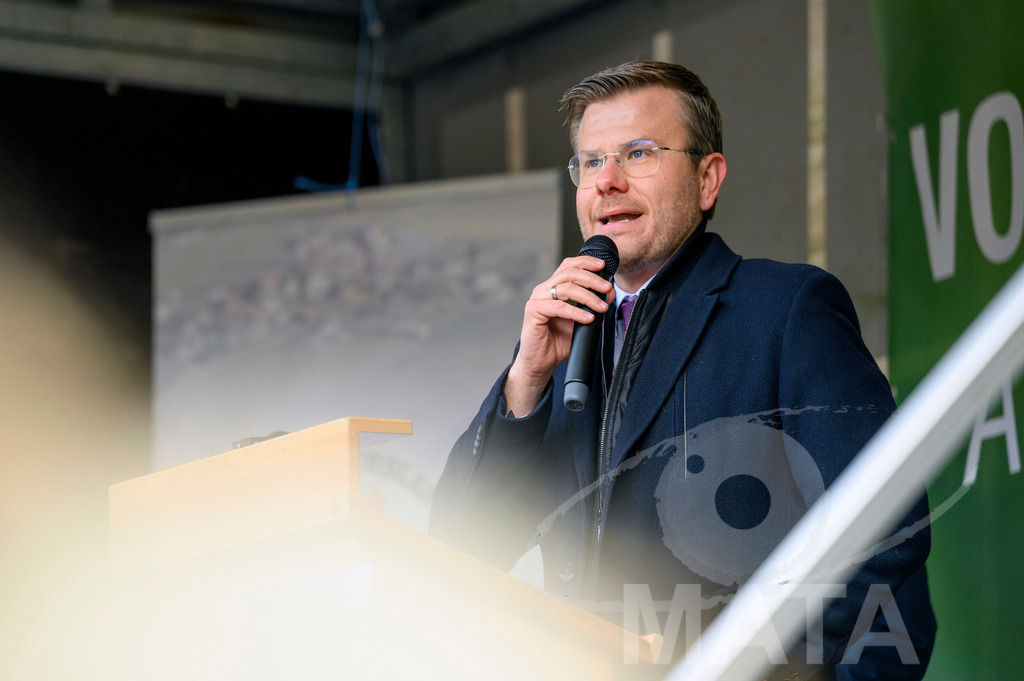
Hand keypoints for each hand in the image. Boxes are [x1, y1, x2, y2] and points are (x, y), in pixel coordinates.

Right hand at [503, 255, 613, 415]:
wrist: (541, 363)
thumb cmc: (558, 342)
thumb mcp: (581, 320)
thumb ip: (592, 306)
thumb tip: (609, 292)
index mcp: (552, 288)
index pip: (568, 266)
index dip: (585, 263)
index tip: (603, 266)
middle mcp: (543, 290)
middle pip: (569, 273)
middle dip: (592, 279)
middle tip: (607, 289)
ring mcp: (537, 300)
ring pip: (565, 288)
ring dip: (588, 296)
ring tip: (601, 307)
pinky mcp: (533, 312)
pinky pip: (559, 307)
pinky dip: (576, 312)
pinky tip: (588, 318)